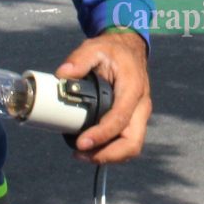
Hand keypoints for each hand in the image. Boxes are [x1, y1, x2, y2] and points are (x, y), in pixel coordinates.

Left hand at [56, 30, 151, 164]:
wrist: (130, 50)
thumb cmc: (113, 51)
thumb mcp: (95, 48)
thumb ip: (79, 59)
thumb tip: (62, 75)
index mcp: (132, 88)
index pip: (120, 118)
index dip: (102, 134)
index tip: (82, 143)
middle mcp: (141, 105)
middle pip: (133, 142)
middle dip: (108, 154)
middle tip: (81, 154)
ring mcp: (140, 115)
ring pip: (132, 147)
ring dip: (109, 156)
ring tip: (82, 154)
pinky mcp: (134, 120)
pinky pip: (127, 142)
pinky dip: (111, 151)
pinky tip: (92, 149)